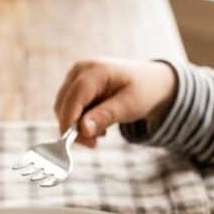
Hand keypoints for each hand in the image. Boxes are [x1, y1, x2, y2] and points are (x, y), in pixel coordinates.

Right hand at [54, 58, 177, 147]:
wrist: (151, 81)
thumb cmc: (143, 90)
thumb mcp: (129, 105)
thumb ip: (105, 116)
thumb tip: (83, 130)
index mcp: (95, 70)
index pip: (73, 99)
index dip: (70, 123)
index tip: (78, 142)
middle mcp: (80, 70)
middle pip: (63, 105)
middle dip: (73, 128)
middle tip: (94, 143)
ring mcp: (75, 77)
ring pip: (63, 108)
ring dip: (76, 126)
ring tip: (101, 132)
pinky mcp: (75, 86)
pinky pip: (68, 108)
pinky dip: (78, 121)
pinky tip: (97, 124)